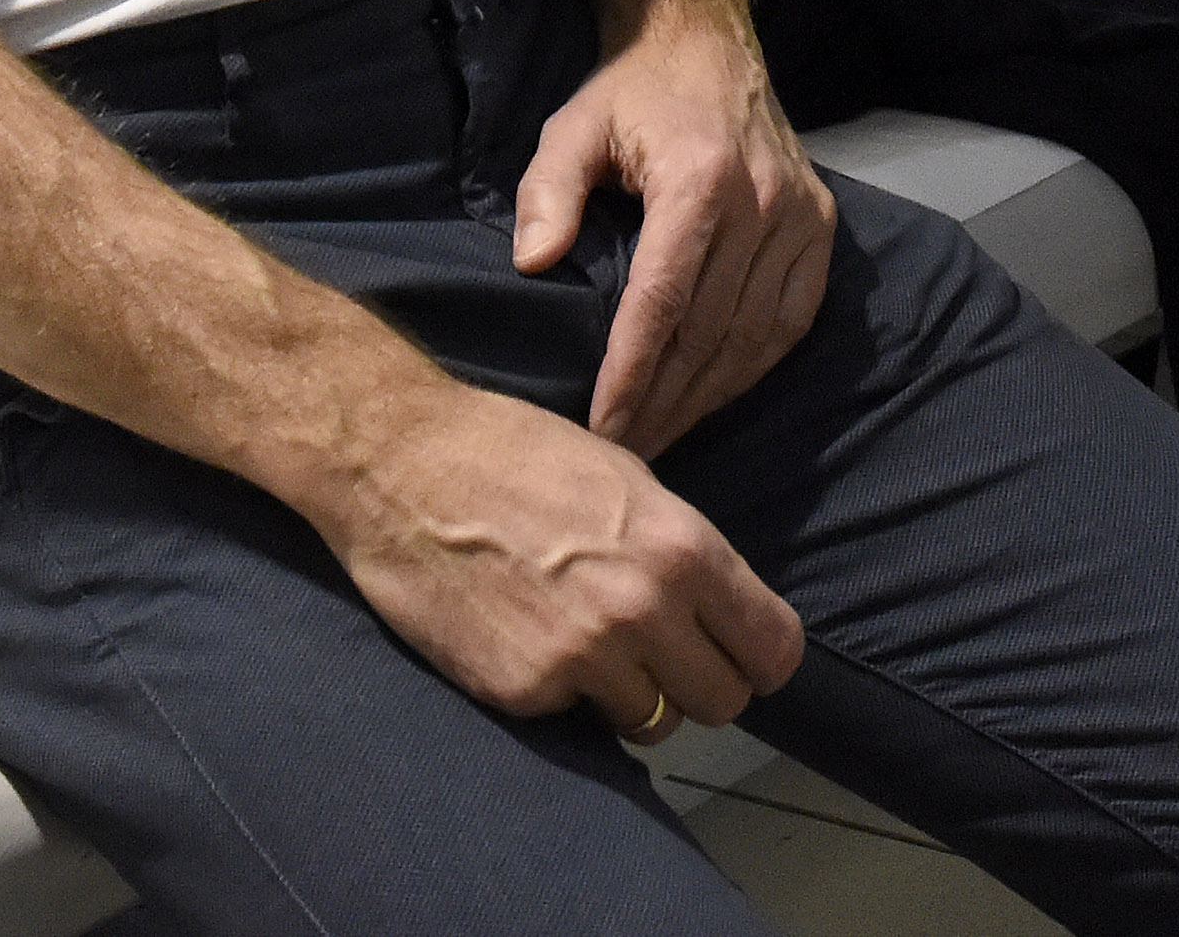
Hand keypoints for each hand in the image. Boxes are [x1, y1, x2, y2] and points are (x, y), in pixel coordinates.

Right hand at [314, 364, 805, 735]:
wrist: (405, 465)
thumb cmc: (517, 454)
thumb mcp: (626, 479)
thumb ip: (679, 553)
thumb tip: (718, 610)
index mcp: (681, 548)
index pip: (772, 648)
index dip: (759, 655)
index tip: (739, 651)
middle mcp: (643, 610)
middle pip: (724, 702)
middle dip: (700, 683)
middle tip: (665, 655)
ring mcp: (583, 658)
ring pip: (655, 723)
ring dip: (635, 696)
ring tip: (593, 644)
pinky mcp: (526, 692)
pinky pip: (578, 720)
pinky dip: (566, 693)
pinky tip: (533, 639)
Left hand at [515, 0, 836, 460]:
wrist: (707, 41)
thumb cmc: (633, 93)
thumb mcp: (573, 127)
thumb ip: (547, 193)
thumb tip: (533, 263)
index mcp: (700, 178)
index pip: (663, 302)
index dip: (631, 375)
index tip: (600, 430)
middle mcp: (761, 201)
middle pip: (709, 331)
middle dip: (663, 402)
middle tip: (622, 454)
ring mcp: (800, 216)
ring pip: (754, 336)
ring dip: (707, 397)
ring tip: (661, 437)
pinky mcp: (821, 225)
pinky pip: (792, 319)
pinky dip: (753, 366)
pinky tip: (715, 394)